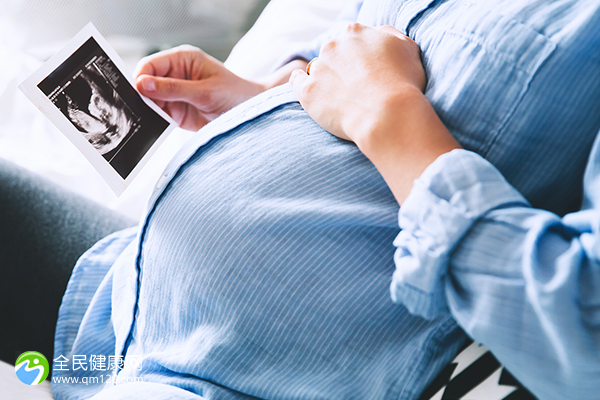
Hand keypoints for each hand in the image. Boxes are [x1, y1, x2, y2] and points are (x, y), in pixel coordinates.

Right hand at [135, 45, 265, 130]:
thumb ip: (174, 89)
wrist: (251, 114)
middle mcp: (175, 75)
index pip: (150, 64)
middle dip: (142, 96)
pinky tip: (156, 127)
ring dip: (148, 111)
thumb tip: (142, 84)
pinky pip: (159, 116)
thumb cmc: (235, 94)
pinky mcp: (177, 112)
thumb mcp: (205, 91)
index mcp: (182, 59)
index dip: (141, 78)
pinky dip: (155, 122)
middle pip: (146, 83)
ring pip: (150, 101)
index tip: (138, 93)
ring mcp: (175, 94)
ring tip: (152, 120)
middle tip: (141, 110)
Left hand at [290, 23, 459, 203]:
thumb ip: (390, 36)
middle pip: (334, 53)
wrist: (386, 115)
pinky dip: (300, 83)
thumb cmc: (403, 84)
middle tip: (355, 87)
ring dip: (326, 78)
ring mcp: (318, 68)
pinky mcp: (308, 91)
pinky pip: (297, 81)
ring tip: (340, 97)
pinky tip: (309, 89)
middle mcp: (333, 45)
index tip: (366, 70)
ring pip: (317, 68)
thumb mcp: (407, 48)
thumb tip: (379, 34)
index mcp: (356, 32)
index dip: (360, 56)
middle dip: (342, 66)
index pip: (353, 39)